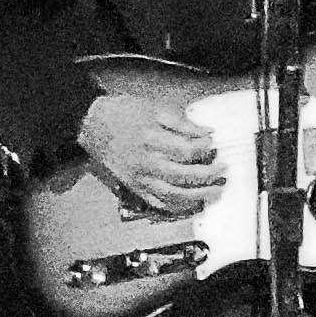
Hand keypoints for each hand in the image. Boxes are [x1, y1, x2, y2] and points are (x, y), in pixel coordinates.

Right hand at [74, 83, 223, 216]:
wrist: (93, 124)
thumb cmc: (120, 114)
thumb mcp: (154, 109)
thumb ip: (182, 123)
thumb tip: (205, 132)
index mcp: (152, 140)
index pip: (187, 151)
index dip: (205, 150)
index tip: (214, 145)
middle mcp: (146, 162)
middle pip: (184, 176)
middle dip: (208, 175)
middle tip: (222, 171)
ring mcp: (140, 178)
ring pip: (173, 195)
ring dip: (198, 196)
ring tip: (214, 193)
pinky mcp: (135, 187)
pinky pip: (158, 203)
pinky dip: (177, 207)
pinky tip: (191, 203)